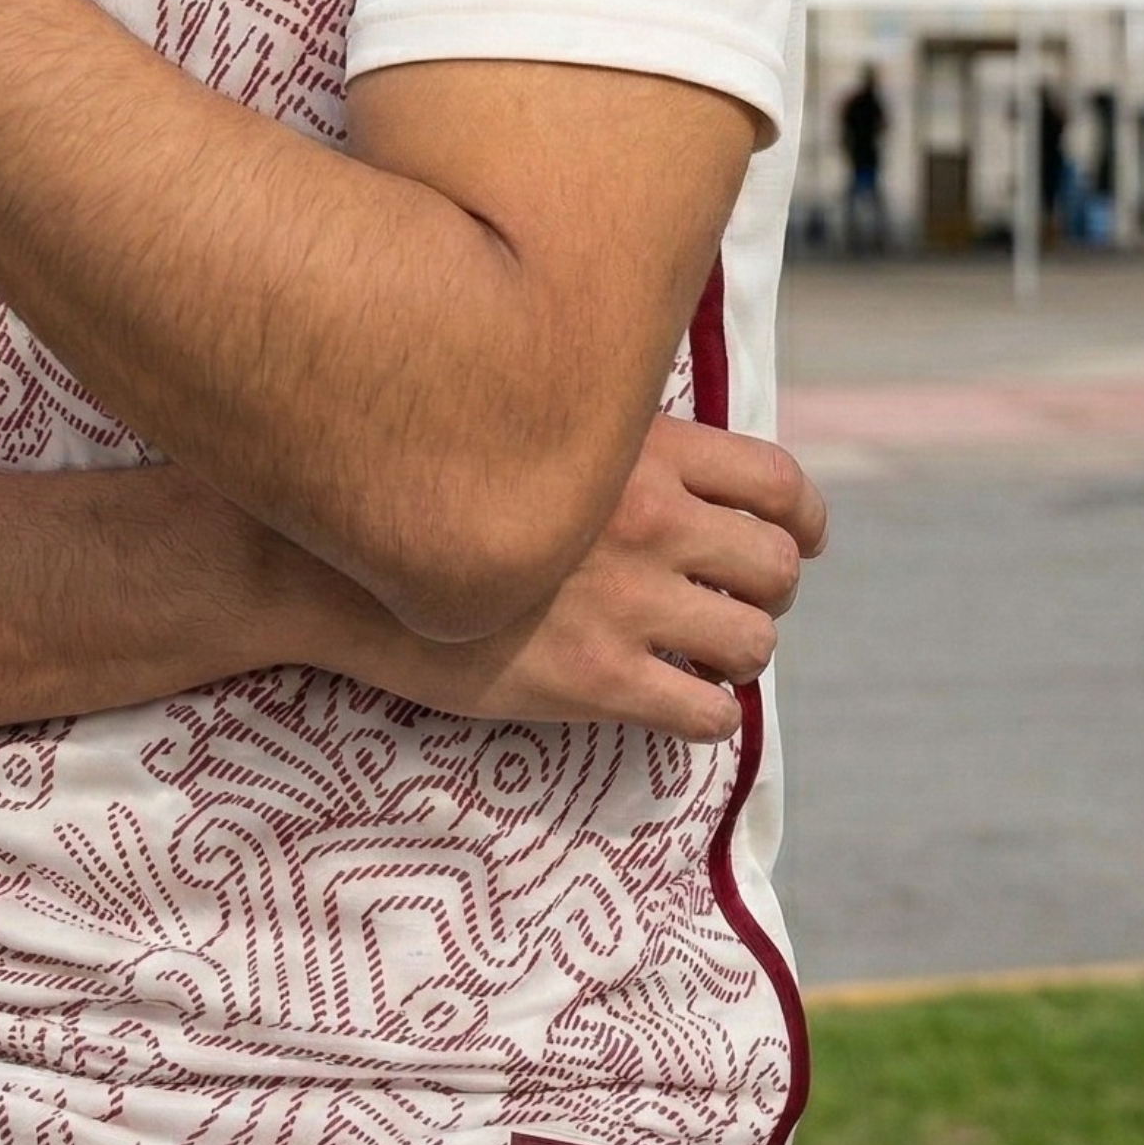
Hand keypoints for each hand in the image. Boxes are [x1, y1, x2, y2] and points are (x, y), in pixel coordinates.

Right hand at [306, 419, 827, 743]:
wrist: (343, 562)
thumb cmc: (429, 489)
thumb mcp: (529, 430)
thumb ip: (608, 441)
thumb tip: (667, 461)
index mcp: (639, 449)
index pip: (776, 480)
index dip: (800, 518)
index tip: (796, 539)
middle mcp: (647, 519)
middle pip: (775, 568)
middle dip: (766, 591)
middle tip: (732, 603)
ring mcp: (628, 603)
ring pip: (753, 644)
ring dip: (737, 654)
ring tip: (700, 655)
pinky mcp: (598, 680)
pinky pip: (709, 714)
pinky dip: (707, 713)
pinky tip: (673, 701)